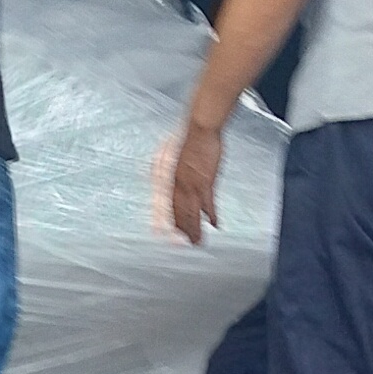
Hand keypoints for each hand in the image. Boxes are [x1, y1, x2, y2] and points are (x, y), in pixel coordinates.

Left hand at [168, 120, 223, 243]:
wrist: (199, 128)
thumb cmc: (183, 139)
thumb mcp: (166, 156)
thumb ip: (164, 172)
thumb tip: (160, 181)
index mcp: (165, 177)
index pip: (161, 204)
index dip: (160, 220)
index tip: (158, 234)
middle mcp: (176, 184)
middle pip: (177, 212)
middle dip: (178, 230)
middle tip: (180, 245)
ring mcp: (191, 184)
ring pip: (191, 212)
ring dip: (194, 228)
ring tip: (197, 241)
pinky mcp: (206, 182)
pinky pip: (209, 204)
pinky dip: (211, 215)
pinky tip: (214, 224)